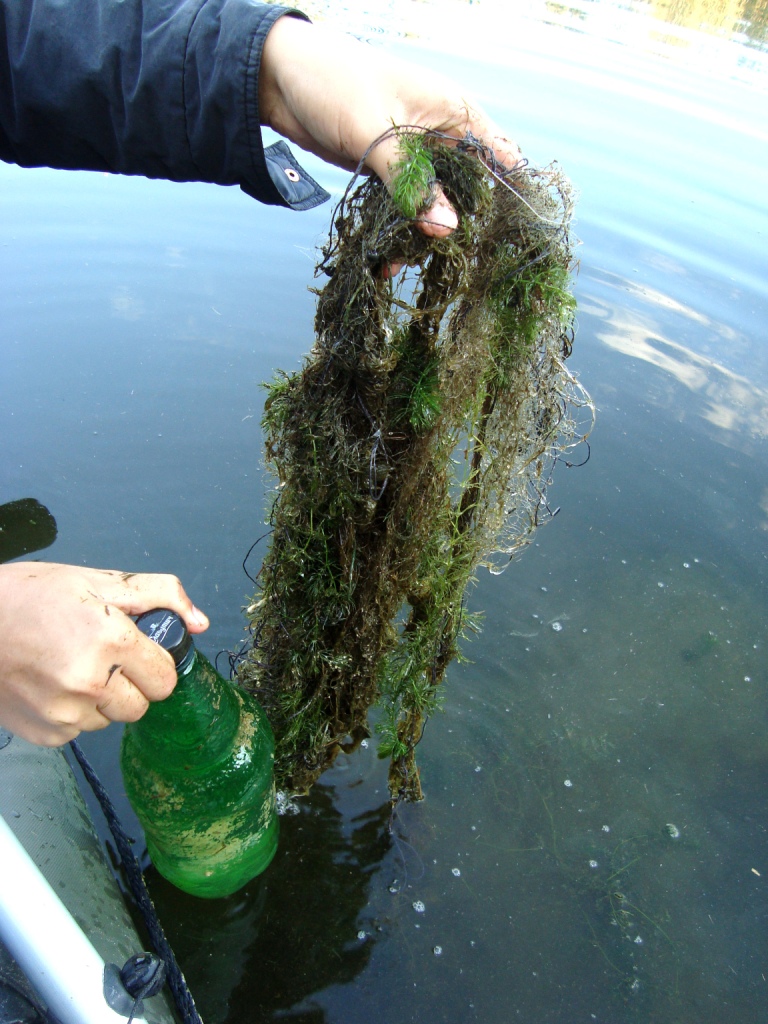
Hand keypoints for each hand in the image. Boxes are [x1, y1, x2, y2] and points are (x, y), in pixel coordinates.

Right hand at [0, 562, 208, 745]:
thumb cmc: (28, 597)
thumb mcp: (97, 580)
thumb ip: (159, 595)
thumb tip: (199, 622)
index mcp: (110, 641)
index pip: (165, 679)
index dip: (154, 663)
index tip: (136, 651)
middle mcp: (90, 683)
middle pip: (141, 705)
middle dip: (131, 683)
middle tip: (101, 656)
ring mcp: (65, 713)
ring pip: (110, 720)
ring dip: (100, 699)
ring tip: (69, 665)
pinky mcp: (45, 733)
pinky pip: (79, 731)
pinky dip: (72, 713)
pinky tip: (50, 684)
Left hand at [259, 17, 521, 237]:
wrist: (279, 76)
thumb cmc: (334, 83)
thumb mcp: (375, 133)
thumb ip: (410, 182)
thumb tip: (446, 228)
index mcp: (453, 112)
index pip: (497, 156)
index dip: (505, 197)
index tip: (501, 239)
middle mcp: (440, 136)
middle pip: (466, 192)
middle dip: (454, 229)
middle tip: (441, 261)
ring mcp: (414, 157)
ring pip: (432, 207)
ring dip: (418, 238)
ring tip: (398, 261)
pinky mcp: (388, 173)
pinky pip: (403, 210)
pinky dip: (395, 233)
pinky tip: (384, 260)